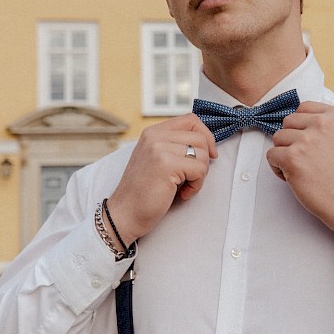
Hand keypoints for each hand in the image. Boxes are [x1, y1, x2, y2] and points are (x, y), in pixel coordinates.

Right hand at [108, 113, 216, 245]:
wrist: (124, 214)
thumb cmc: (143, 192)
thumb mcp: (156, 159)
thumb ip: (174, 147)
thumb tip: (205, 143)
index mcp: (152, 132)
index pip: (191, 120)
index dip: (206, 136)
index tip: (208, 153)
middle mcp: (154, 136)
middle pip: (200, 137)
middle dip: (204, 160)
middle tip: (191, 177)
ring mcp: (159, 149)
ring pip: (203, 154)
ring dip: (200, 175)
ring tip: (184, 187)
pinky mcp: (166, 165)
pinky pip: (200, 170)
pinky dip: (196, 186)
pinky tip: (182, 193)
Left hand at [267, 101, 333, 242]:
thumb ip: (325, 127)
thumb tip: (298, 125)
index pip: (303, 108)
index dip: (301, 126)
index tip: (309, 140)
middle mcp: (321, 124)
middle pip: (287, 122)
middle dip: (292, 140)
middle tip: (306, 159)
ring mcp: (306, 140)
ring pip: (277, 138)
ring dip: (284, 154)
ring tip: (302, 169)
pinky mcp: (292, 158)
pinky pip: (271, 155)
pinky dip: (278, 168)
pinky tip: (294, 177)